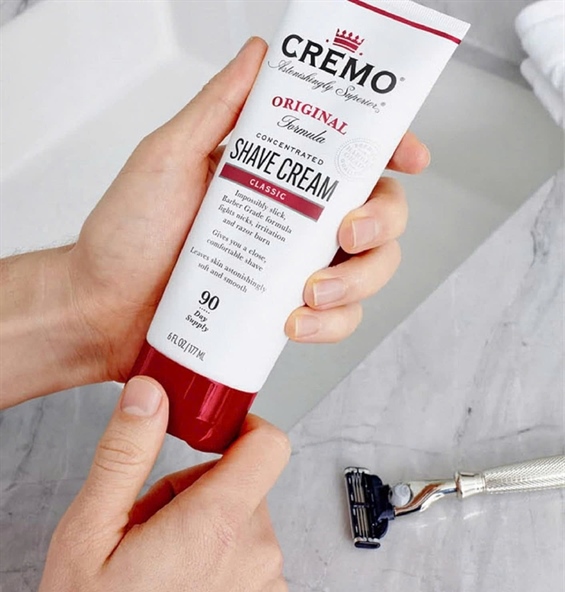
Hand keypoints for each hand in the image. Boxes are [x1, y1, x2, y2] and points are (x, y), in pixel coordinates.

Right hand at [39, 377, 289, 591]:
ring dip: (207, 524)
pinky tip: (181, 581)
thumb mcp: (91, 531)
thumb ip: (126, 453)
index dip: (245, 428)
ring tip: (163, 557)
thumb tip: (150, 395)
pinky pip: (249, 554)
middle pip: (244, 481)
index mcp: (215, 525)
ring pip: (243, 518)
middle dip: (200, 488)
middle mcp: (254, 553)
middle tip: (154, 521)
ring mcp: (264, 584)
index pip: (269, 446)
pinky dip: (219, 556)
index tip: (216, 433)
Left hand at [68, 37, 428, 381]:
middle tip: (347, 232)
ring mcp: (292, 270)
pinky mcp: (284, 315)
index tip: (409, 158)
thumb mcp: (170, 156)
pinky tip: (295, 324)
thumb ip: (220, 107)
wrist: (101, 307)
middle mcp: (294, 222)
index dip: (391, 154)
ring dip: (356, 284)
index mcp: (276, 178)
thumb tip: (260, 54)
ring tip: (311, 291)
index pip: (350, 159)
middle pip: (379, 217)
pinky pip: (335, 320)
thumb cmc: (128, 233)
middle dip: (381, 224)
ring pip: (368, 273)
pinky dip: (330, 325)